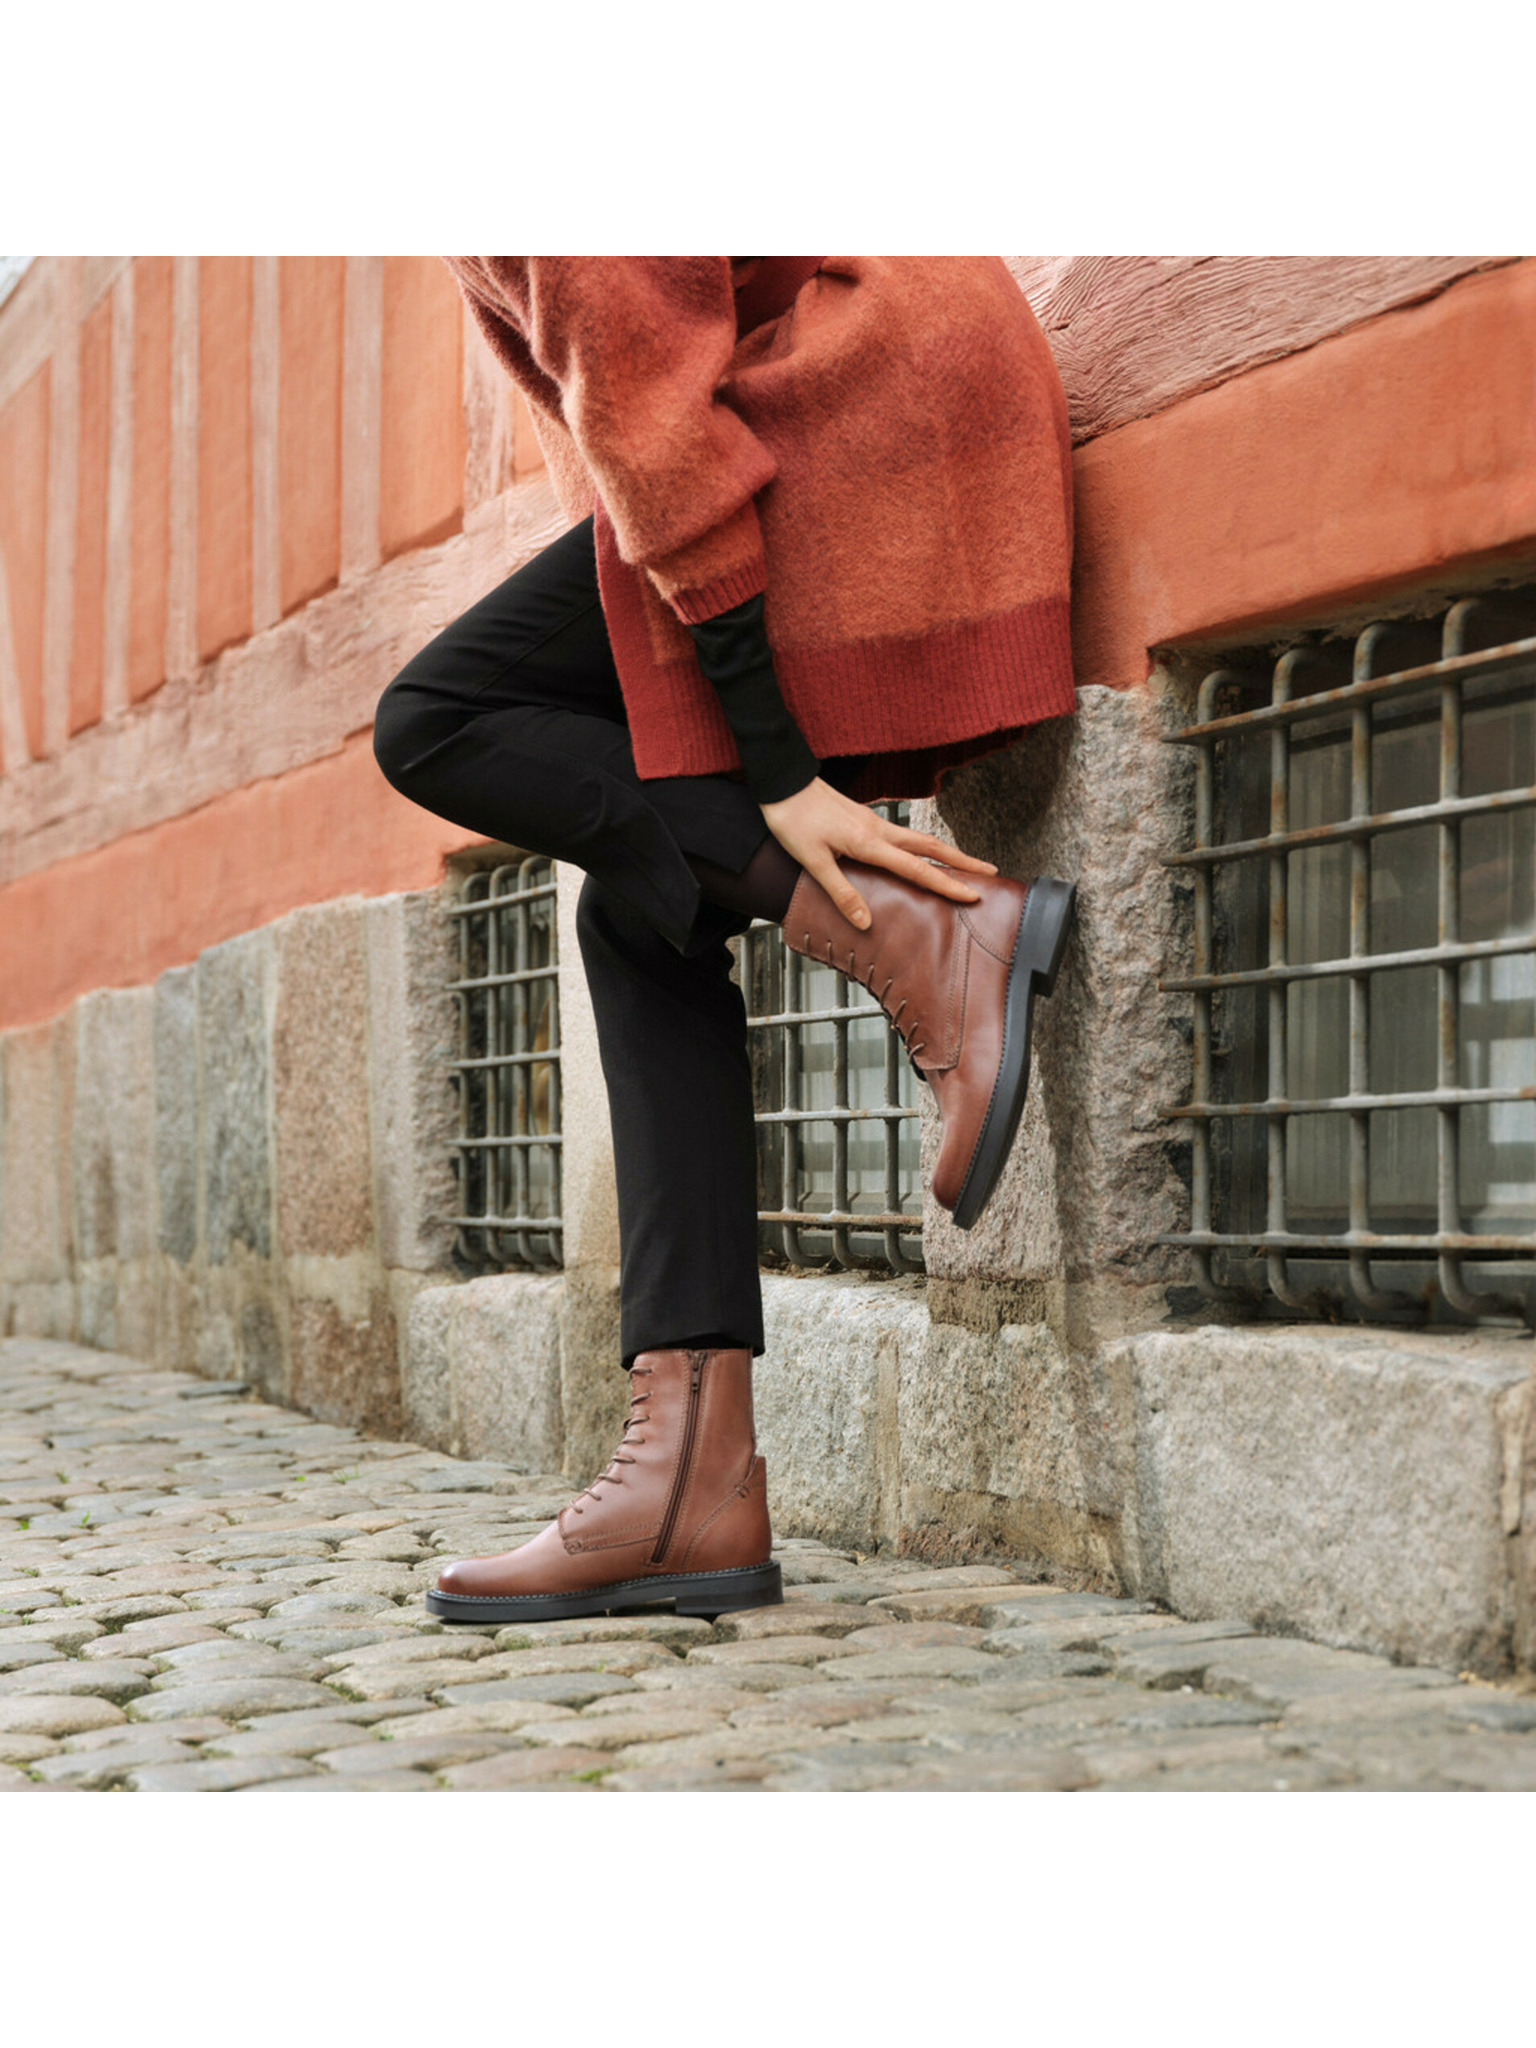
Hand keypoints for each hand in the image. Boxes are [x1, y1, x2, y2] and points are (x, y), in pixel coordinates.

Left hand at [760, 778, 996, 929]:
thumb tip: (866, 922)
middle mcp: (878, 830)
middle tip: (990, 872)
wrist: (781, 783)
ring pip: (919, 838)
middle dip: (962, 861)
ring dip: (945, 851)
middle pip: (931, 846)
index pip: (917, 868)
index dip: (947, 883)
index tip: (973, 893)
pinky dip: (922, 846)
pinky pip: (902, 835)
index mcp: (869, 842)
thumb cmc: (792, 820)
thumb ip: (842, 892)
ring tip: (965, 864)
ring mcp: (872, 822)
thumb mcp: (813, 862)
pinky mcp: (863, 819)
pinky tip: (920, 854)